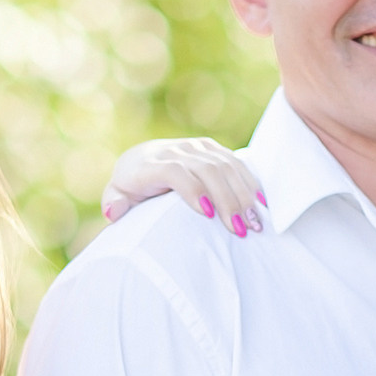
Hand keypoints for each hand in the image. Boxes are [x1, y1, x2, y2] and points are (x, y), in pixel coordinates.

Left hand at [103, 136, 267, 234]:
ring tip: (255, 223)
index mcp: (150, 162)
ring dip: (243, 195)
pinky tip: (261, 204)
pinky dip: (249, 183)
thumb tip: (114, 210)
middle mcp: (175, 150)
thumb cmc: (132, 186)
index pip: (175, 171)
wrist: (143, 157)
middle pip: (207, 170)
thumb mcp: (118, 194)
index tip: (207, 214)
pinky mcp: (212, 148)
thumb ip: (115, 202)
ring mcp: (196, 146)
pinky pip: (235, 162)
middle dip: (227, 200)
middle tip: (240, 229)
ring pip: (225, 166)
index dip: (192, 189)